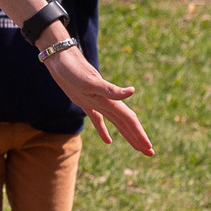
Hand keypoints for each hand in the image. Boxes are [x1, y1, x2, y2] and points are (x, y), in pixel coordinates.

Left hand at [41, 40, 152, 154]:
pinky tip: (108, 141)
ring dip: (127, 135)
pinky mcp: (84, 101)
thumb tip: (132, 92)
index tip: (149, 148)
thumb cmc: (72, 69)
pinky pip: (98, 120)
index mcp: (109, 100)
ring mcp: (96, 102)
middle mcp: (106, 101)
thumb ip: (110, 90)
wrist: (59, 56)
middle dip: (138, 138)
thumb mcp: (89, 81)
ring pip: (116, 122)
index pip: (129, 120)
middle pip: (126, 123)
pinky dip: (104, 131)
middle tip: (150, 153)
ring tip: (138, 148)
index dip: (139, 134)